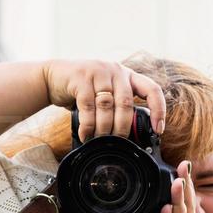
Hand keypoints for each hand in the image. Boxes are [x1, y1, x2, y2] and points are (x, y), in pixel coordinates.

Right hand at [42, 58, 166, 141]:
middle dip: (122, 127)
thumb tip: (131, 136)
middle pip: (126, 103)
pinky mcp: (80, 77)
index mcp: (128, 76)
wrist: (54, 77)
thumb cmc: (84, 90)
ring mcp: (98, 71)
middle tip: (117, 141)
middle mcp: (116, 70)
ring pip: (106, 105)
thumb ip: (118, 107)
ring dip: (104, 128)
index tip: (158, 129)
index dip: (158, 109)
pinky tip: (86, 134)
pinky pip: (88, 105)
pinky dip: (88, 125)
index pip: (152, 89)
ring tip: (100, 140)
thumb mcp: (106, 94)